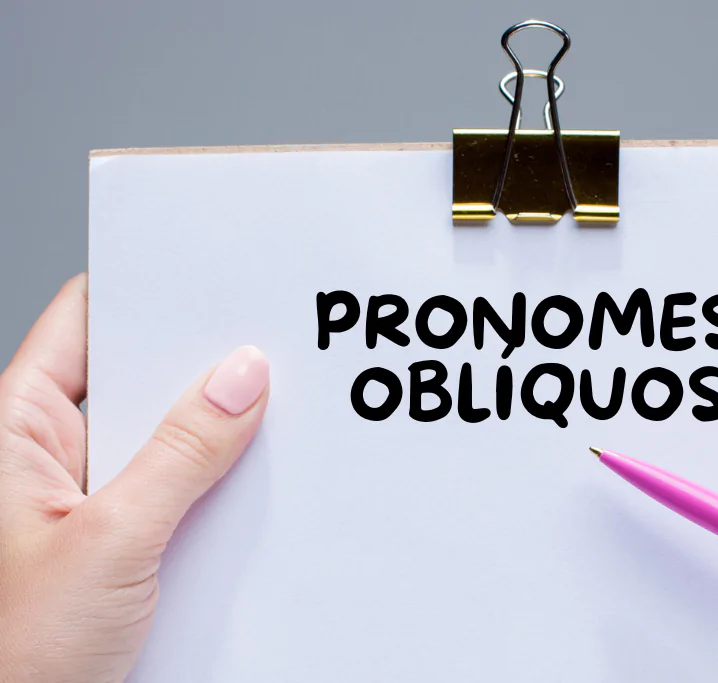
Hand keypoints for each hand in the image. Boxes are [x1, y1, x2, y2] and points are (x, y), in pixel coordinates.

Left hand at [0, 274, 269, 682]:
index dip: (146, 291)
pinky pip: (176, 488)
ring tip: (269, 421)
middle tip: (266, 352)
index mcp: (13, 431)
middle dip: (199, 367)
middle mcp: (47, 454)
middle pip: (133, 378)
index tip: (215, 275)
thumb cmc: (15, 657)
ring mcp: (84, 497)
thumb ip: (182, 454)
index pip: (83, 323)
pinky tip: (252, 484)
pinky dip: (215, 483)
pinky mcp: (118, 539)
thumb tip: (240, 378)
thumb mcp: (111, 541)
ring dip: (213, 433)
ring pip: (162, 437)